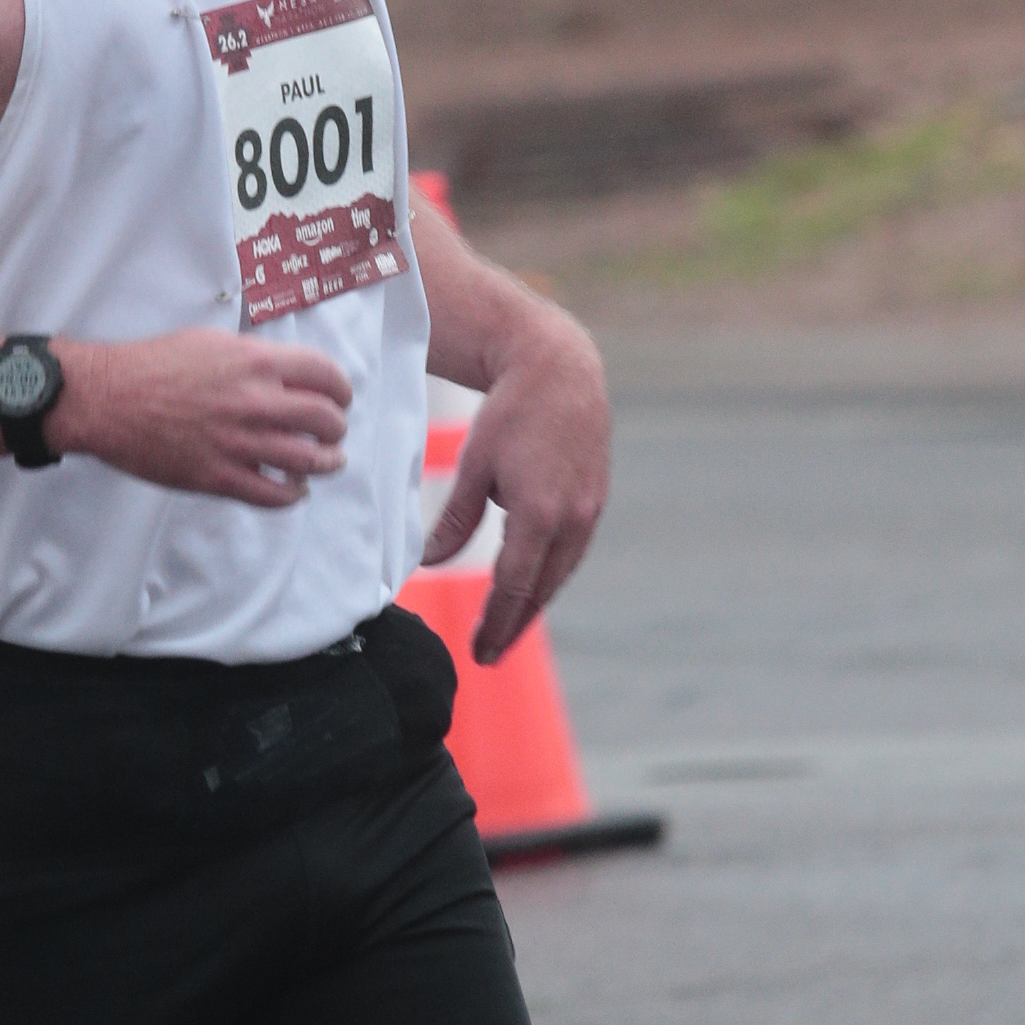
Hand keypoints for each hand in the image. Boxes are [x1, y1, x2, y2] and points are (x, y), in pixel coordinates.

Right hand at [53, 329, 351, 506]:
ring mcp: (239, 442)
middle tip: (333, 431)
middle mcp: (255, 401)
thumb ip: (252, 358)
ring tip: (327, 461)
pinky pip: (273, 494)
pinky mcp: (219, 477)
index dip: (341, 389)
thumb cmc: (151, 365)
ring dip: (326, 463)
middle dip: (336, 428)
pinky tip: (293, 490)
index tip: (340, 397)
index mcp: (255, 362)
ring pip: (309, 461)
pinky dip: (292, 495)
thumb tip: (283, 373)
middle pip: (325, 420)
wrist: (106, 398)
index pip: (325, 375)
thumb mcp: (211, 342)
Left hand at [421, 307, 609, 661]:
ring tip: (508, 628)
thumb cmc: (511, 412)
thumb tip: (430, 564)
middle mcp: (572, 518)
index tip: (479, 652)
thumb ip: (454, 519)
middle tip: (489, 655)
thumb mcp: (474, 464)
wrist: (562, 369)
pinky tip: (533, 584)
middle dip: (514, 624)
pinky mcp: (595, 499)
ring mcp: (589, 510)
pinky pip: (571, 551)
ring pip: (560, 573)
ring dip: (534, 603)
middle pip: (541, 590)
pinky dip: (550, 574)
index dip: (496, 623)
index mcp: (539, 514)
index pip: (514, 586)